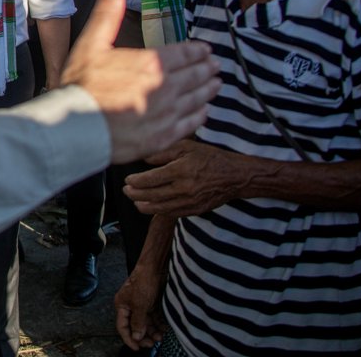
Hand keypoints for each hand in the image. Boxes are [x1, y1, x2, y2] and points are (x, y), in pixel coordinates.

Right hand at [61, 0, 218, 163]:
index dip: (197, 51)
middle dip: (206, 69)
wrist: (77, 127)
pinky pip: (189, 124)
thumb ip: (107, 16)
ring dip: (208, 90)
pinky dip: (200, 116)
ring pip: (196, 99)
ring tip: (215, 85)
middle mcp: (165, 88)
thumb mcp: (91, 44)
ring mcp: (166, 114)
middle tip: (215, 66)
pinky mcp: (163, 136)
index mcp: (151, 63)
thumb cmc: (82, 86)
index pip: (184, 54)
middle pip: (194, 76)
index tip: (206, 50)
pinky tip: (202, 112)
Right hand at [114, 265, 167, 350]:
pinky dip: (159, 324)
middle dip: (143, 336)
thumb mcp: (140, 304)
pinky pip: (154, 317)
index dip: (129, 338)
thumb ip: (138, 321)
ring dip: (153, 331)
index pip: (123, 327)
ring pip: (146, 323)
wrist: (156, 267)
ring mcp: (142, 304)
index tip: (137, 348)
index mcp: (122, 305)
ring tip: (160, 337)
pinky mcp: (152, 302)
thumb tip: (136, 336)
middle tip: (151, 343)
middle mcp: (131, 305)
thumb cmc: (144, 280)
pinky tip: (164, 328)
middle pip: (135, 326)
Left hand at [124, 139, 243, 215]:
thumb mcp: (188, 147)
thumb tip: (145, 159)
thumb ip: (164, 152)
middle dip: (135, 194)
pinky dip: (158, 211)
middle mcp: (184, 188)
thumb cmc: (211, 158)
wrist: (235, 176)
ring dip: (143, 206)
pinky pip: (172, 213)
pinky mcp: (195, 210)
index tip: (127, 180)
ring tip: (134, 201)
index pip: (151, 179)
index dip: (135, 181)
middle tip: (126, 191)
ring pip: (160, 208)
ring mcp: (190, 202)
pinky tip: (151, 207)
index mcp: (181, 170)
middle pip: (152, 195)